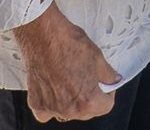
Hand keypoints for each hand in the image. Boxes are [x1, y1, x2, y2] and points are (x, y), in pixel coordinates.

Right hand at [13, 5, 120, 122]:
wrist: (43, 36)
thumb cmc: (68, 44)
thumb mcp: (98, 58)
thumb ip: (108, 75)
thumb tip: (113, 80)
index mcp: (87, 100)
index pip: (106, 106)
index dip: (108, 92)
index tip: (104, 84)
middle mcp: (69, 109)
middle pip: (87, 111)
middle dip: (90, 98)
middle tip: (87, 80)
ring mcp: (51, 108)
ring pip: (67, 112)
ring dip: (71, 102)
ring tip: (69, 81)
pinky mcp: (36, 103)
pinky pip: (47, 112)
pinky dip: (51, 104)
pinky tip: (53, 89)